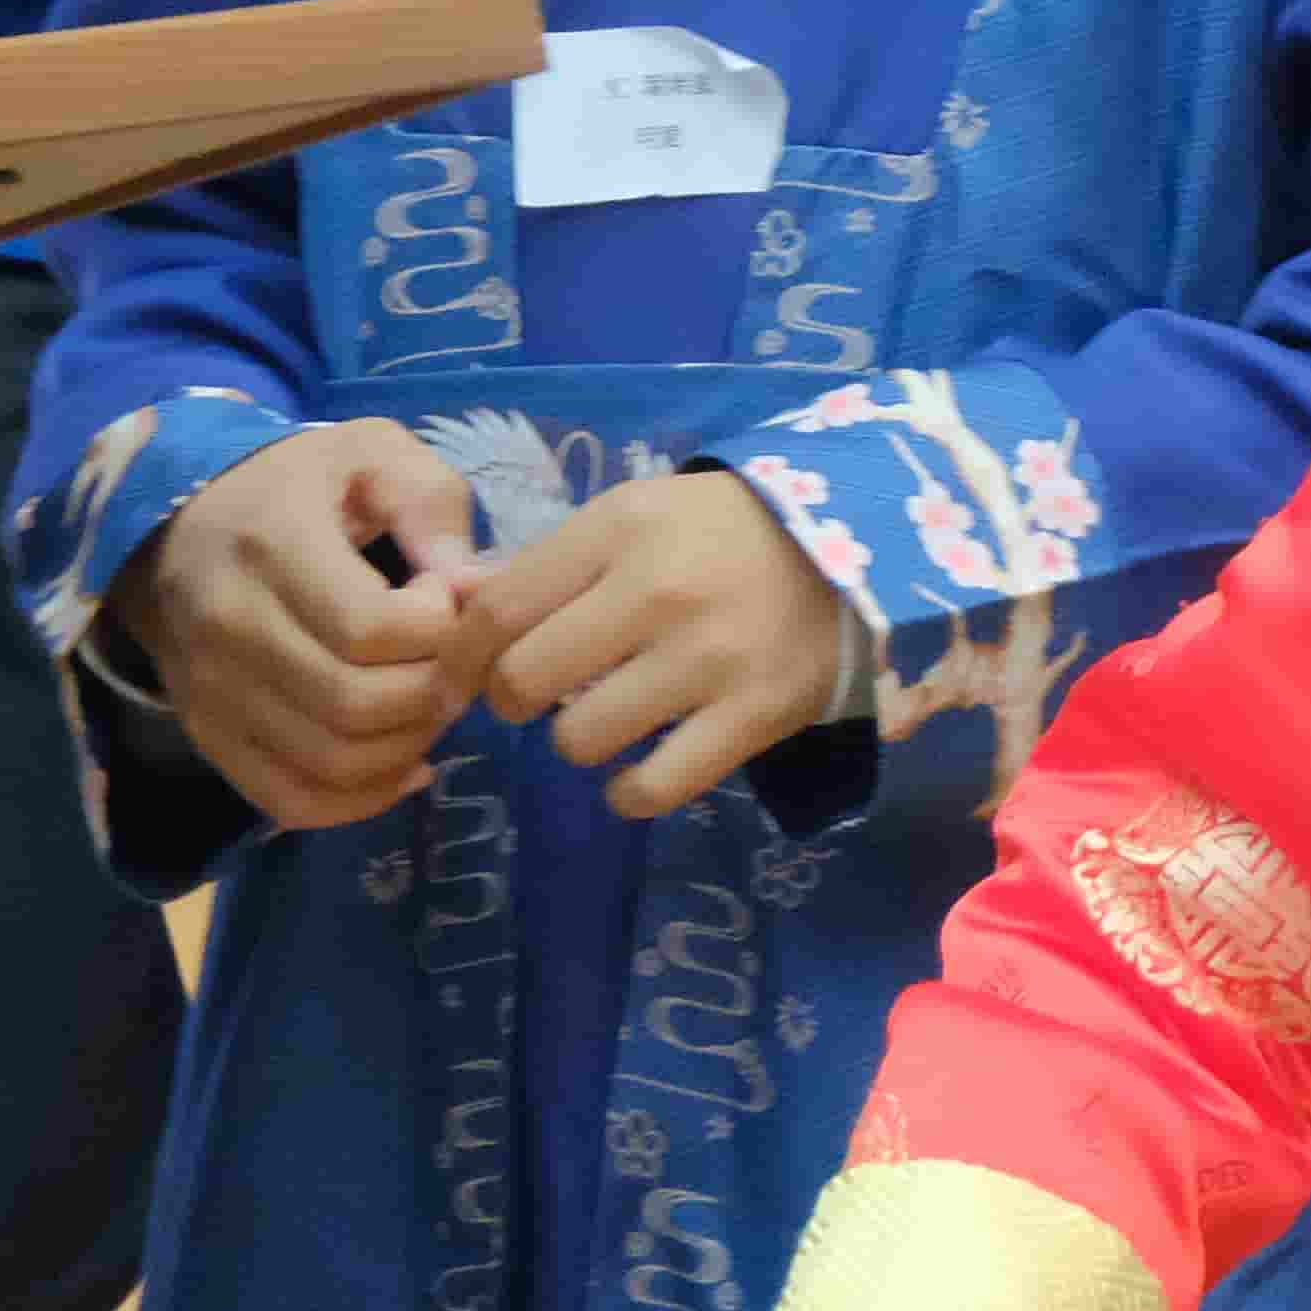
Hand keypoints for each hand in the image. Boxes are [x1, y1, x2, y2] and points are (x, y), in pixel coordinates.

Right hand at [121, 422, 492, 831]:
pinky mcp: (207, 736)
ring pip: (331, 762)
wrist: (178, 523)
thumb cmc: (296, 483)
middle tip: (455, 658)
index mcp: (270, 546)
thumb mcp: (372, 452)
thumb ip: (432, 506)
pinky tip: (406, 762)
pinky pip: (291, 800)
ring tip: (431, 697)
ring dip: (409, 744)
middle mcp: (228, 628)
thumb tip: (479, 589)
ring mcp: (210, 692)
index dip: (439, 628)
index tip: (450, 597)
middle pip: (356, 705)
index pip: (370, 628)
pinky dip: (361, 798)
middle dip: (435, 691)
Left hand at [462, 462, 860, 820]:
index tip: (458, 681)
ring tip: (607, 721)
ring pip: (580, 739)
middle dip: (514, 701)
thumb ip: (543, 563)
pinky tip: (636, 773)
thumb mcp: (633, 517)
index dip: (459, 658)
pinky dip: (630, 792)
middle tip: (541, 697)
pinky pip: (654, 788)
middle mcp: (660, 591)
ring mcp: (710, 658)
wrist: (864, 541)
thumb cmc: (723, 531)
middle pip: (525, 681)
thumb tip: (447, 606)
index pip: (498, 610)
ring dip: (578, 740)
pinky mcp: (755, 714)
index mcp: (621, 530)